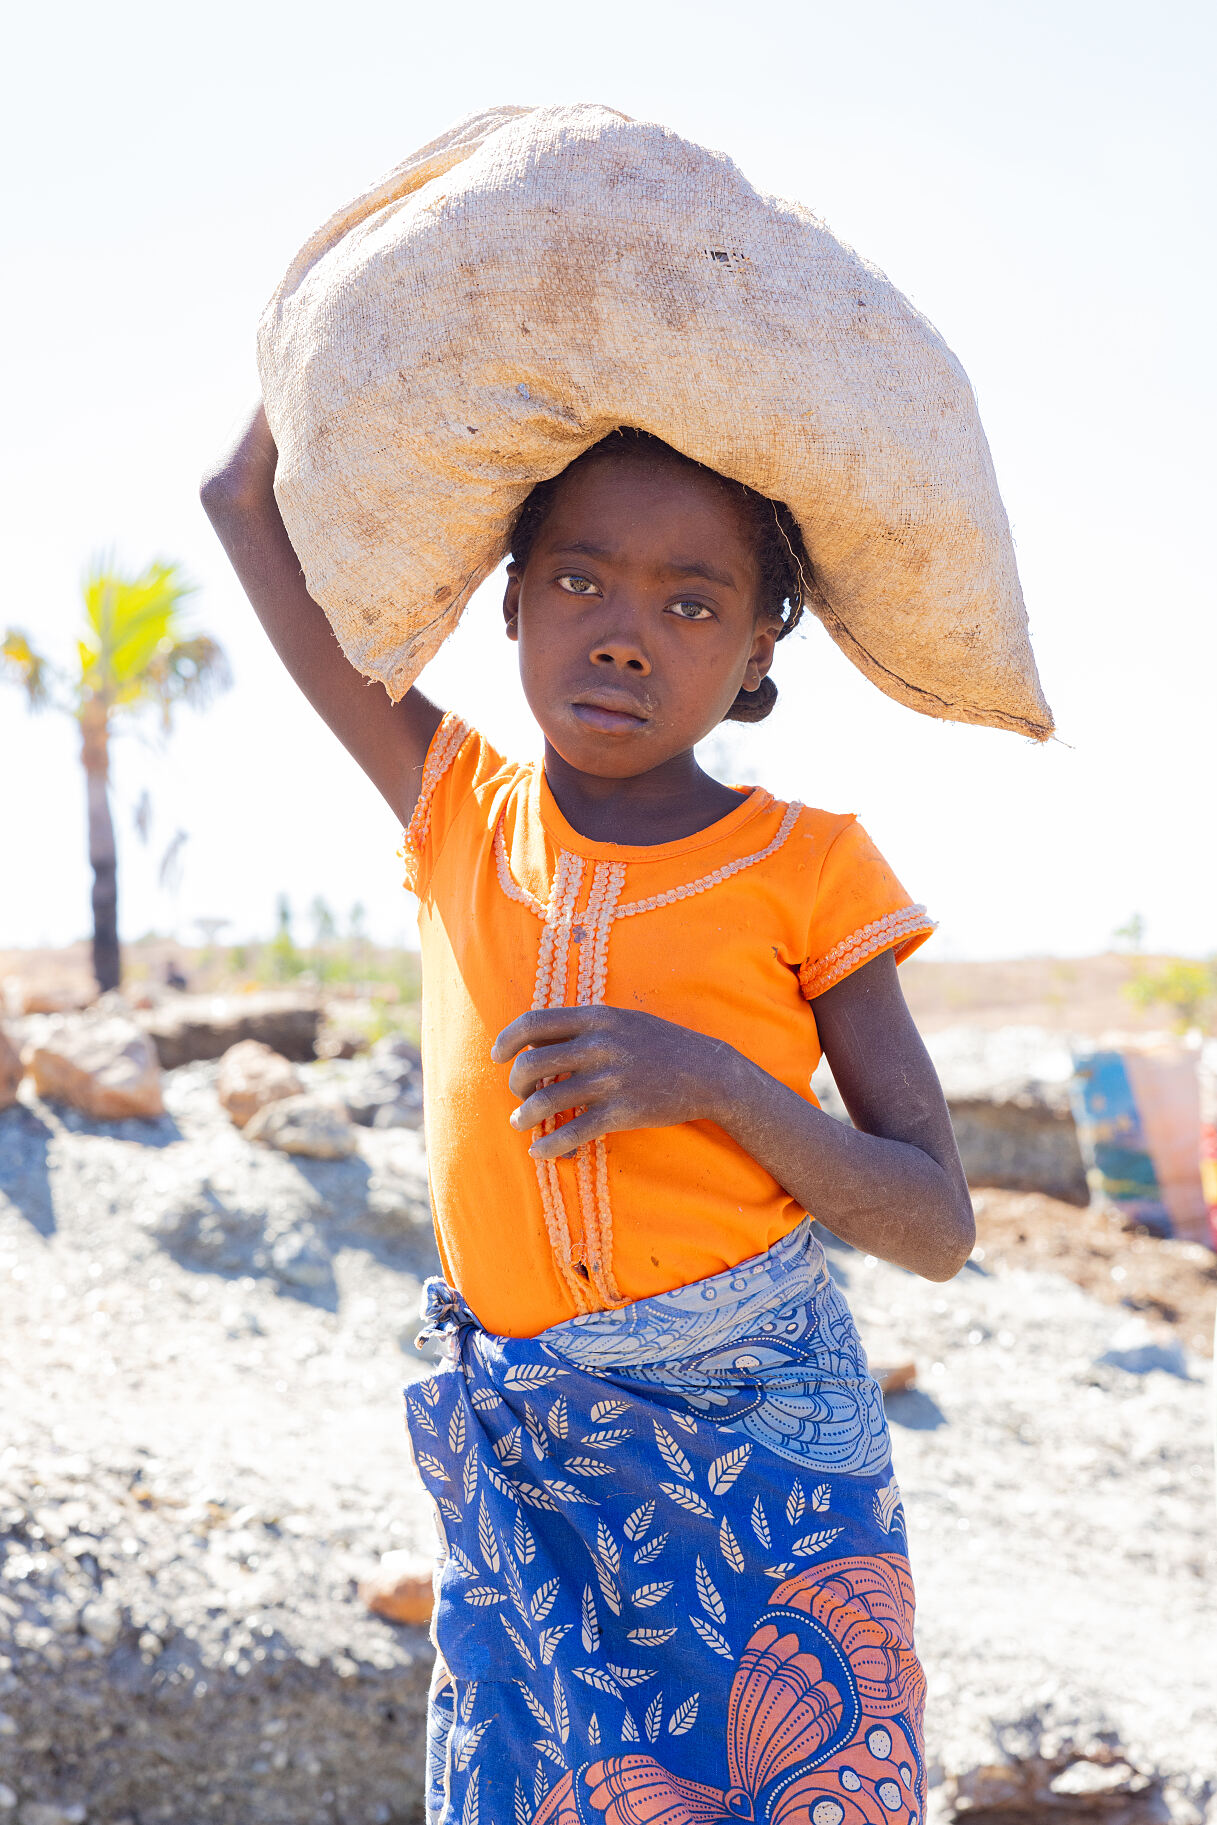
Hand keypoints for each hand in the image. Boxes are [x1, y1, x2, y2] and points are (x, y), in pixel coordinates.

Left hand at [491, 1006, 740, 1159]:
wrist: (708, 1072)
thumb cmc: (661, 1045)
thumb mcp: (622, 1020)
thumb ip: (583, 1026)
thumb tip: (538, 1041)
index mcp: (596, 1017)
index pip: (534, 1022)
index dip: (507, 1040)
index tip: (498, 1056)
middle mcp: (599, 1045)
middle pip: (532, 1063)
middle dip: (515, 1084)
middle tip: (520, 1095)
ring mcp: (611, 1079)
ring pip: (546, 1100)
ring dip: (525, 1116)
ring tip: (521, 1123)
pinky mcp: (622, 1111)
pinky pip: (573, 1131)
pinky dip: (550, 1145)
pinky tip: (541, 1152)